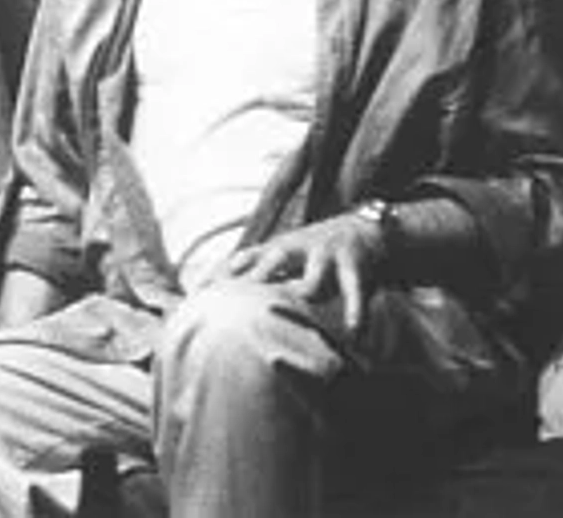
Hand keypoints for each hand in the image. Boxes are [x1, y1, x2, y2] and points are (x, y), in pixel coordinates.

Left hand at [216, 213, 388, 333]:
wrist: (363, 230)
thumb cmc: (313, 252)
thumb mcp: (283, 256)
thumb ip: (256, 272)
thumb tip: (218, 290)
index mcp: (276, 249)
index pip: (243, 258)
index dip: (222, 273)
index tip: (200, 292)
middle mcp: (297, 248)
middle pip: (274, 260)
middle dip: (258, 278)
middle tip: (241, 302)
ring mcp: (325, 256)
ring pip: (313, 279)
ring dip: (306, 295)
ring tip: (300, 315)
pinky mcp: (353, 266)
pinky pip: (353, 290)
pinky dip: (356, 310)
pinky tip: (354, 331)